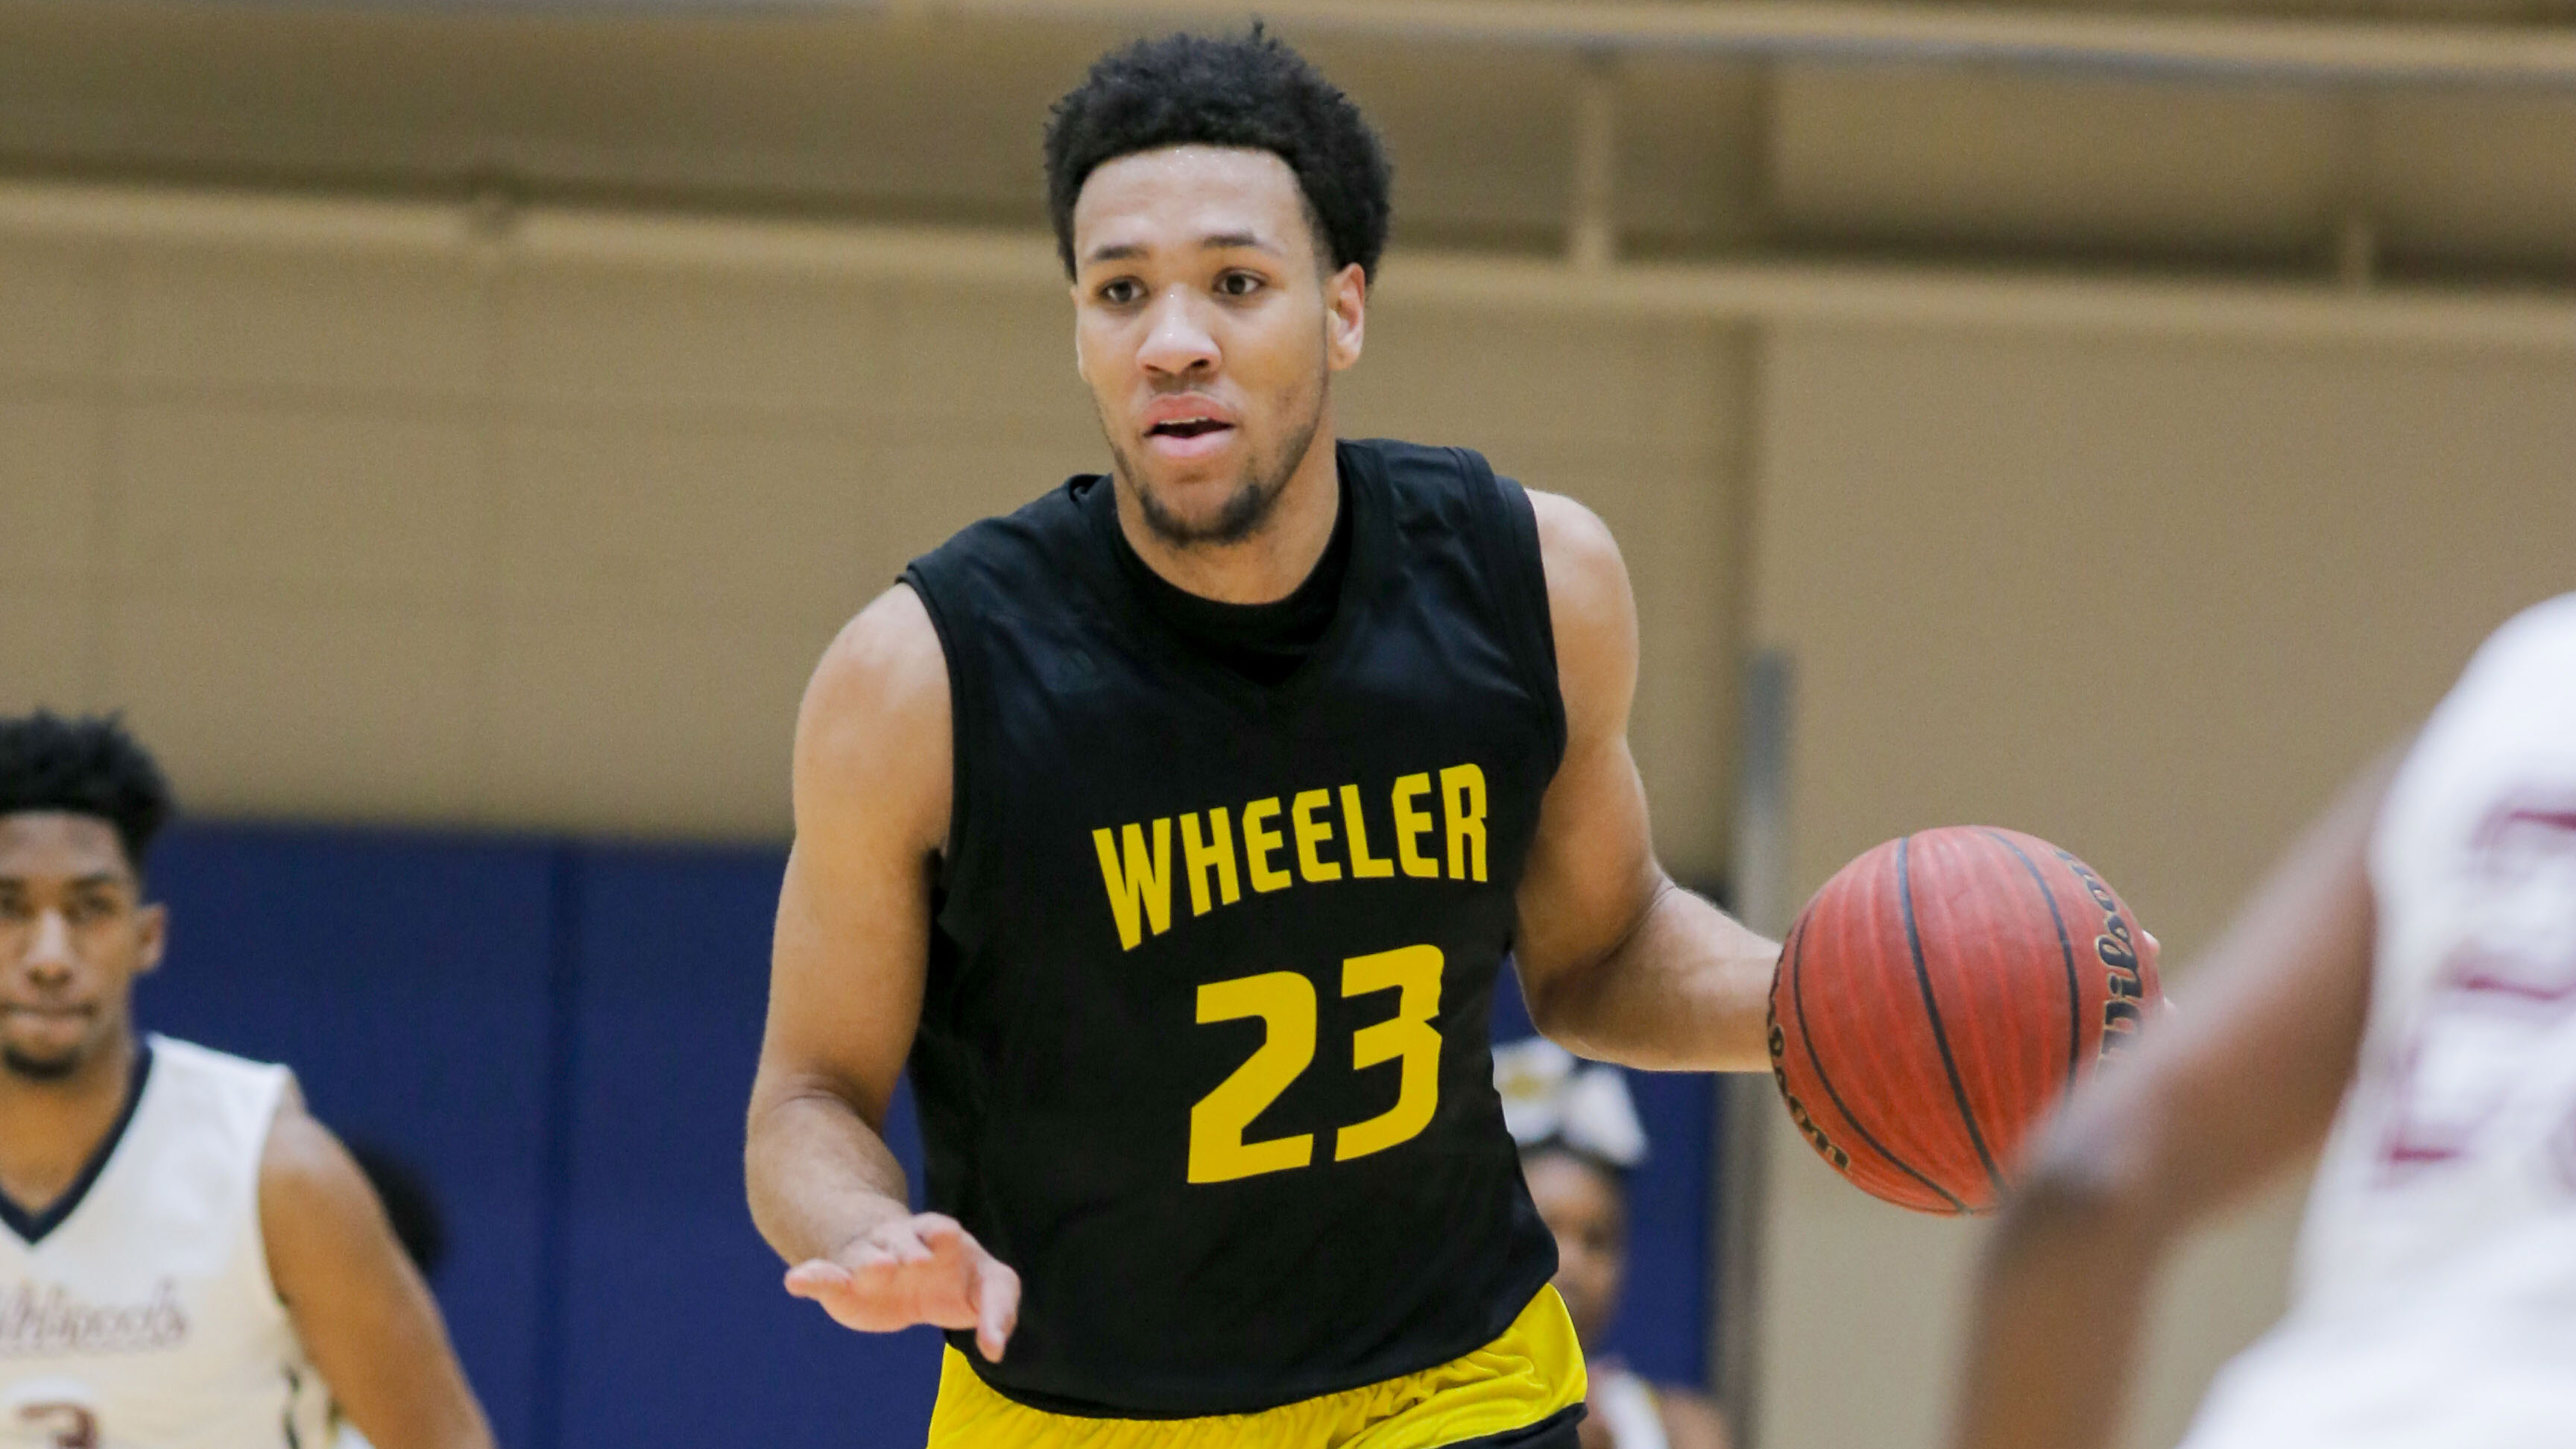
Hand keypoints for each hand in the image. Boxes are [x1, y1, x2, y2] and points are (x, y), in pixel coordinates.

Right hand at [783, 1212, 1020, 1362]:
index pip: (941, 1231)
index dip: (943, 1234)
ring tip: (875, 1268)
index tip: (947, 1234)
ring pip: (864, 1257)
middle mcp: (900, 1244)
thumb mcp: (989, 1287)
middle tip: (912, 1260)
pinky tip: (795, 1281)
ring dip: (868, 1262)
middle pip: (901, 1242)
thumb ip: (999, 1313)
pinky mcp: (841, 1286)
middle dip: (906, 1249)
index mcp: (938, 1238)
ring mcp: (868, 1262)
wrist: (905, 1271)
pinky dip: (809, 1278)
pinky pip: (822, 1277)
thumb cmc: (955, 1276)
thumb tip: (996, 1351)